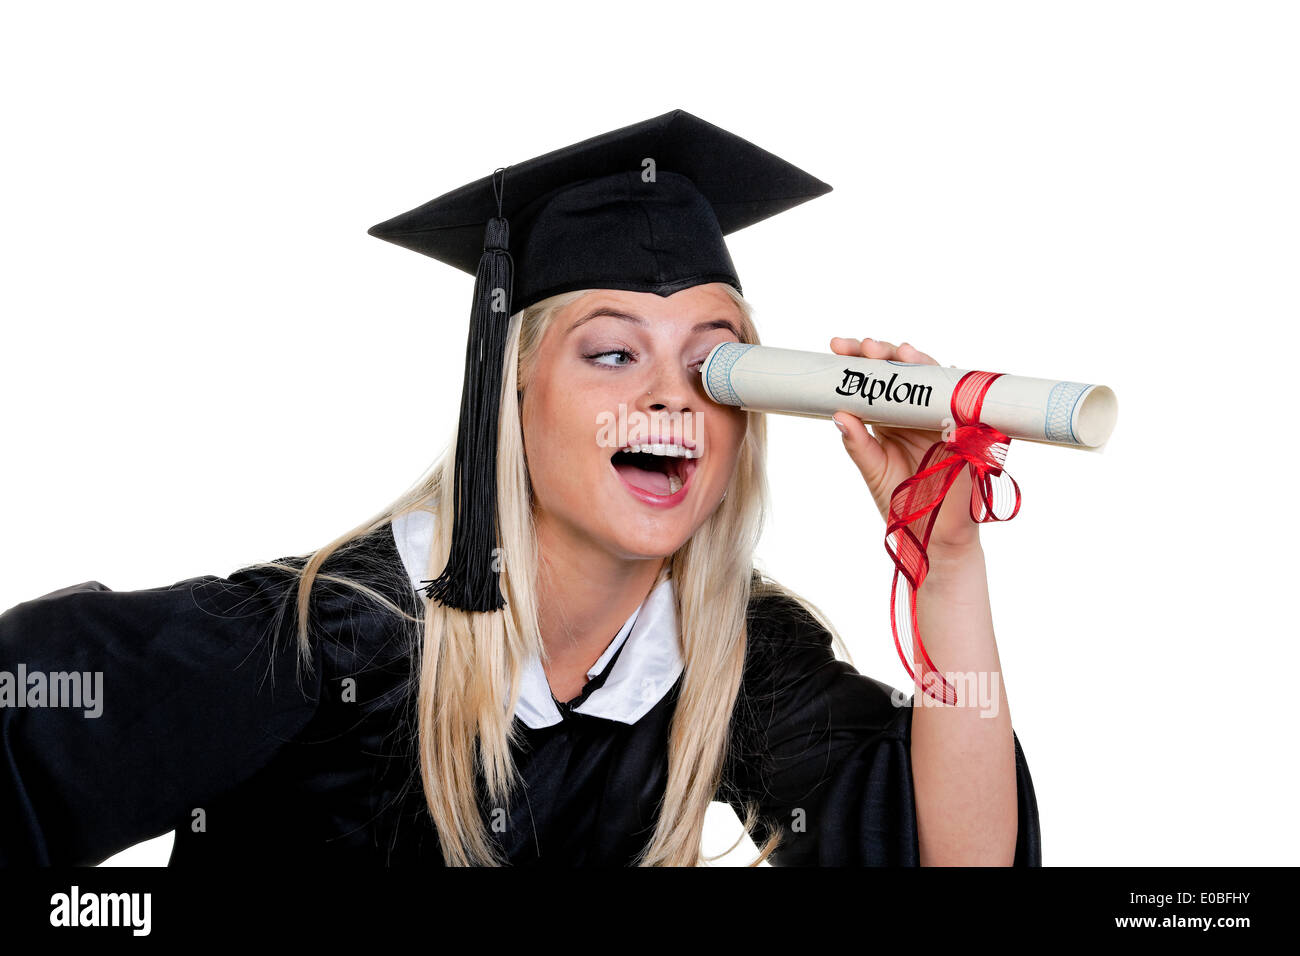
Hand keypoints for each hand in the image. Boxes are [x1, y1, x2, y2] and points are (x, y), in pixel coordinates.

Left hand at [828, 337, 979, 550]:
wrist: (934, 535)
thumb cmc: (903, 503)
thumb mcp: (873, 471)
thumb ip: (857, 444)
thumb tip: (838, 414)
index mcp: (889, 420)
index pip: (873, 383)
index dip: (857, 363)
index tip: (836, 348)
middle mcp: (915, 413)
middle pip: (901, 372)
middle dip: (882, 354)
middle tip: (862, 347)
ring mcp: (941, 418)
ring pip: (930, 378)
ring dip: (914, 362)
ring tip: (895, 352)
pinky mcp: (965, 429)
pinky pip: (961, 399)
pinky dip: (951, 384)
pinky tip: (937, 370)